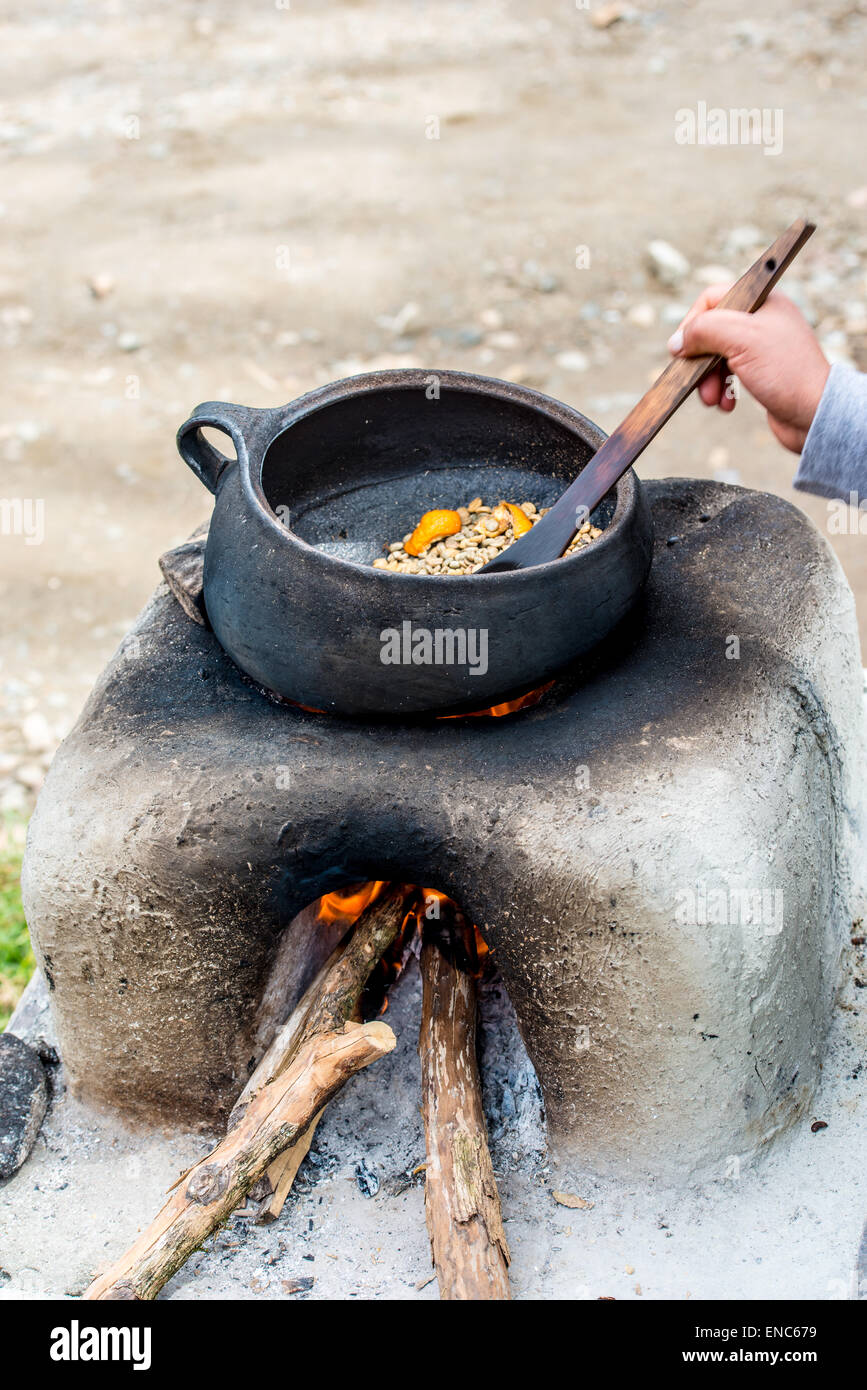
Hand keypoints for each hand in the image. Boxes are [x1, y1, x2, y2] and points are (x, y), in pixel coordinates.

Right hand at [667, 287, 830, 452]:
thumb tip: (676, 342)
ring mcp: (762, 346)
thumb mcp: (741, 340)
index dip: (692, 323)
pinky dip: (722, 390)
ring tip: (713, 400)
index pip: (712, 299)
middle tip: (696, 382)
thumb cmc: (786, 372)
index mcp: (762, 301)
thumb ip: (705, 331)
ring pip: (717, 356)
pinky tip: (728, 403)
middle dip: (700, 360)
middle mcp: (762, 319)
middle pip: (711, 332)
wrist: (815, 413)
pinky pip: (729, 375)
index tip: (682, 350)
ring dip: (708, 380)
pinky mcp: (761, 371)